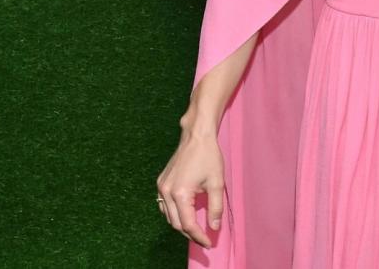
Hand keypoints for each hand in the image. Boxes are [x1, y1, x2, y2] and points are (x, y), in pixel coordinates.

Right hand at [156, 124, 225, 246]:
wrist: (196, 137)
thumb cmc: (209, 157)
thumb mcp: (217, 183)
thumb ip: (216, 208)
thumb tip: (214, 227)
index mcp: (180, 193)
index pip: (187, 224)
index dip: (198, 236)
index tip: (209, 243)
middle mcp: (166, 192)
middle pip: (175, 223)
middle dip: (190, 233)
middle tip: (204, 238)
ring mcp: (161, 187)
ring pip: (168, 216)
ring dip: (181, 225)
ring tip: (196, 229)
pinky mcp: (161, 182)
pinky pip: (164, 205)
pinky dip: (174, 214)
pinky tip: (185, 214)